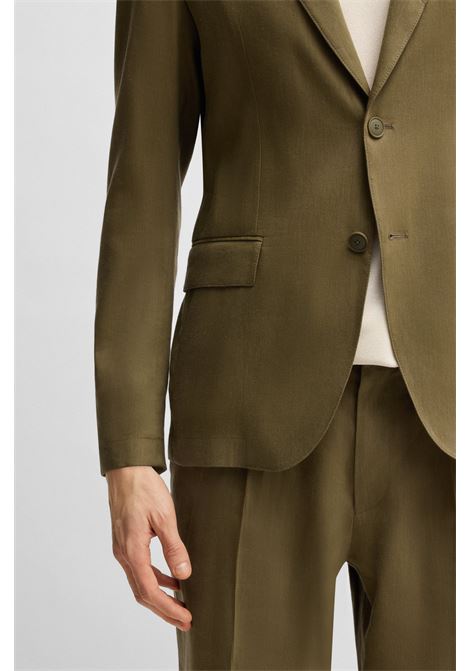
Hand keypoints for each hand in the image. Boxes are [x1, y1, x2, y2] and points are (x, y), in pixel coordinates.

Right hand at [106, 465, 191, 630]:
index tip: (186, 618)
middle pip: (143, 593)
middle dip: (164, 610)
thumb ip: (174, 547)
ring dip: (159, 597)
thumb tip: (184, 575)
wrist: (127, 469)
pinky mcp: (125, 541)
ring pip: (140, 582)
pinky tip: (171, 579)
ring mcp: (122, 548)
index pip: (150, 590)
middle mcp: (123, 554)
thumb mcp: (164, 516)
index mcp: (132, 550)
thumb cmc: (144, 488)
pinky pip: (139, 568)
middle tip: (185, 621)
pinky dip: (155, 579)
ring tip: (180, 606)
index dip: (168, 608)